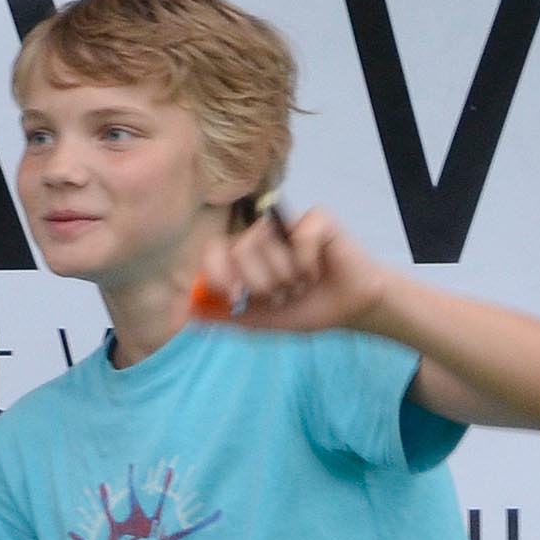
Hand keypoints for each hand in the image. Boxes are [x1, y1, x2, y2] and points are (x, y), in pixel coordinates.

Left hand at [191, 206, 396, 337]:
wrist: (351, 309)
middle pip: (240, 250)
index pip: (213, 251)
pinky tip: (320, 270)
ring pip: (268, 246)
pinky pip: (299, 240)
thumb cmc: (306, 309)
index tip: (237, 298)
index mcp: (242, 256)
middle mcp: (261, 235)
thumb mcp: (259, 320)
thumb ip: (224, 316)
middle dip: (262, 285)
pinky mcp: (316, 219)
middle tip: (282, 295)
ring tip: (302, 284)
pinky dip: (308, 265)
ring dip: (287, 279)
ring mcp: (287, 224)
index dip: (221, 275)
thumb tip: (188, 314)